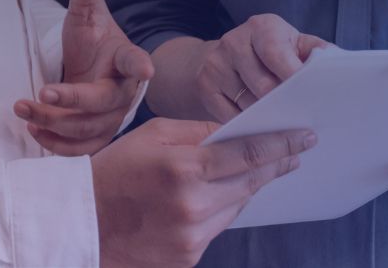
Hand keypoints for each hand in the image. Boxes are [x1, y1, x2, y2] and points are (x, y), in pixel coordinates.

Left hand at [17, 0, 151, 154]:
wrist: (98, 70)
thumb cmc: (94, 41)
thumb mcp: (87, 12)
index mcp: (126, 59)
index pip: (135, 61)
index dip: (142, 65)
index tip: (146, 68)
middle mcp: (123, 92)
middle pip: (103, 102)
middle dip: (72, 100)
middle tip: (42, 92)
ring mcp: (112, 118)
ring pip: (87, 128)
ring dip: (54, 122)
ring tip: (23, 108)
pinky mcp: (97, 135)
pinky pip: (81, 149)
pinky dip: (57, 144)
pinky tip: (34, 129)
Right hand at [90, 119, 315, 267]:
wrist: (82, 222)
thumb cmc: (113, 171)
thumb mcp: (151, 134)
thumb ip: (197, 132)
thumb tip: (234, 134)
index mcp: (183, 168)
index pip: (248, 154)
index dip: (281, 145)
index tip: (304, 138)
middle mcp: (194, 204)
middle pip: (251, 182)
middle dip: (275, 165)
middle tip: (294, 153)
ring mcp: (193, 235)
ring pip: (237, 206)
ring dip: (245, 188)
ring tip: (251, 173)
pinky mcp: (190, 255)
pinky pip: (218, 227)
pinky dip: (220, 209)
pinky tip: (210, 199)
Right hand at [189, 14, 329, 121]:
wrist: (222, 56)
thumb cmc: (270, 52)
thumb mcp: (293, 43)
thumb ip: (315, 51)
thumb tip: (334, 64)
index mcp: (261, 27)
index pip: (275, 52)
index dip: (292, 75)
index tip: (308, 95)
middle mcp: (233, 42)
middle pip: (262, 85)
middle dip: (284, 104)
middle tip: (302, 120)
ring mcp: (215, 65)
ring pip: (248, 105)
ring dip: (268, 119)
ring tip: (284, 126)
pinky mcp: (205, 87)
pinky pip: (230, 116)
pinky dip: (247, 127)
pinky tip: (260, 128)